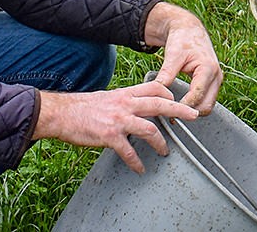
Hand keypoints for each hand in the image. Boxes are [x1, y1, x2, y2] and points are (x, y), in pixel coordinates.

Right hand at [34, 81, 197, 172]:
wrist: (62, 113)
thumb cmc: (84, 107)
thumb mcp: (109, 97)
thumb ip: (125, 101)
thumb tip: (138, 107)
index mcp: (126, 93)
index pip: (155, 88)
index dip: (170, 94)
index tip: (177, 103)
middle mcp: (126, 104)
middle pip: (160, 104)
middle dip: (179, 110)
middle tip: (193, 116)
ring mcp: (119, 120)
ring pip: (150, 129)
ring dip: (160, 142)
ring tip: (164, 152)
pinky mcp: (110, 136)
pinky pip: (129, 151)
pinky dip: (136, 162)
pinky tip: (140, 168)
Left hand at [143, 2, 222, 114]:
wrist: (190, 30)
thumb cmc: (183, 39)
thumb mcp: (173, 55)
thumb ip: (167, 73)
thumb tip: (158, 92)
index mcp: (208, 68)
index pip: (197, 96)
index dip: (183, 106)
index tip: (169, 112)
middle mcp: (216, 76)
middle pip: (206, 106)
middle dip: (190, 112)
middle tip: (171, 115)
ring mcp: (216, 81)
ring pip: (207, 105)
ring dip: (193, 110)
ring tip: (174, 112)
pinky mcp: (212, 83)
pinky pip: (206, 100)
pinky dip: (195, 105)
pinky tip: (181, 105)